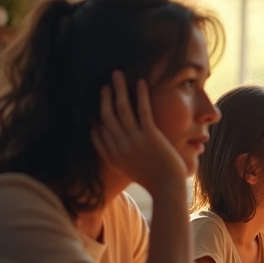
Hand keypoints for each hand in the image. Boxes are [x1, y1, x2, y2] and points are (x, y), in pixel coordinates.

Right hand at [90, 71, 186, 194]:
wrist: (167, 188)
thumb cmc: (151, 179)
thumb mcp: (125, 169)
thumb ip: (113, 155)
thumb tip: (103, 137)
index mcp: (112, 156)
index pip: (97, 131)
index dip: (96, 116)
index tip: (96, 103)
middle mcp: (119, 146)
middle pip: (106, 116)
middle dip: (105, 97)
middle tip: (105, 84)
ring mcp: (133, 140)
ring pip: (122, 109)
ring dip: (119, 89)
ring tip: (117, 75)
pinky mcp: (150, 136)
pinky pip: (143, 110)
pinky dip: (140, 95)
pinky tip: (140, 82)